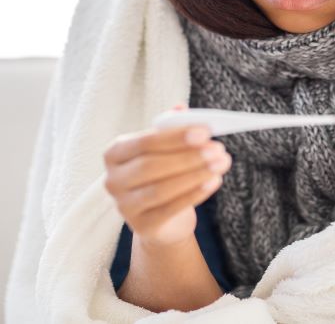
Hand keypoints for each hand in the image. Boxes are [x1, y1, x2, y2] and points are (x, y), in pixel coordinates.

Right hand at [102, 103, 232, 246]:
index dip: (174, 137)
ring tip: (221, 164)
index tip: (204, 132)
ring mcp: (124, 206)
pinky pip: (171, 209)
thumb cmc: (162, 174)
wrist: (162, 220)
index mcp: (115, 153)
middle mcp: (113, 180)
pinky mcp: (142, 227)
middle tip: (217, 149)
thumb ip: (169, 128)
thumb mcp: (164, 150)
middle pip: (151, 166)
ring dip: (195, 175)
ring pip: (161, 189)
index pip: (144, 142)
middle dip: (188, 157)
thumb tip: (180, 109)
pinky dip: (195, 194)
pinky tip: (214, 182)